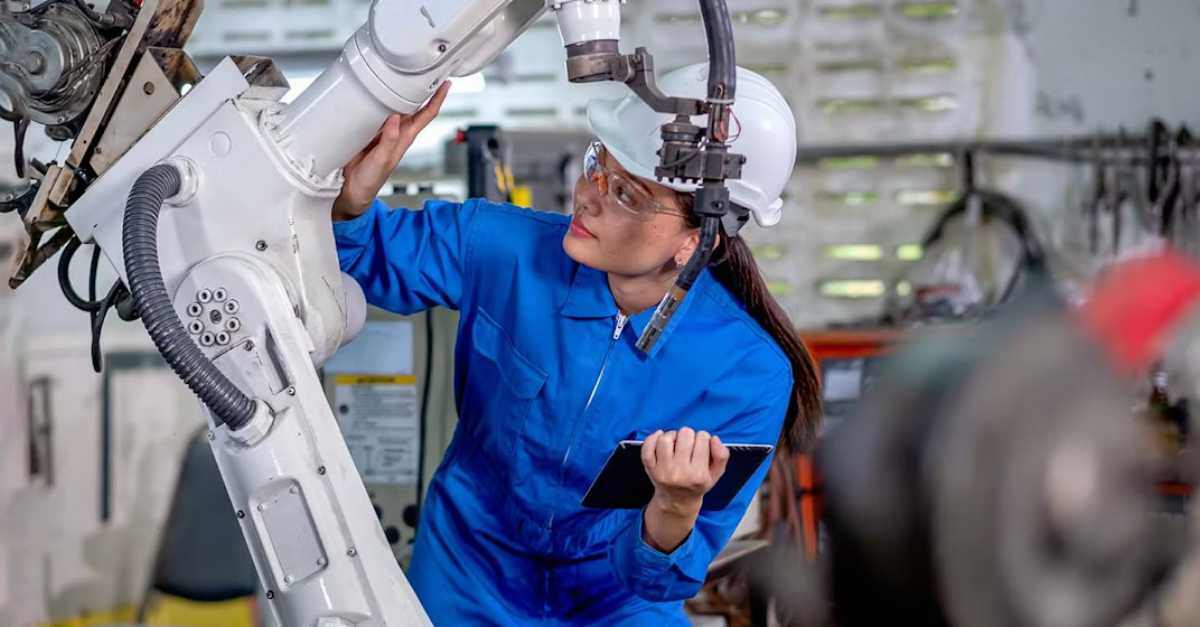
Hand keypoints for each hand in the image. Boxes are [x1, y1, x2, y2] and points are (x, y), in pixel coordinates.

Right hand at [332, 82, 450, 220]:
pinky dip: (377, 98)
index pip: (426, 115)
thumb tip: (395, 118)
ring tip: (403, 73)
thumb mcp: (382, 160)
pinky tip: (374, 89)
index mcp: (404, 138)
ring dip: (399, 91)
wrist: (352, 190)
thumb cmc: (370, 180)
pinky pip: (375, 110)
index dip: (437, 99)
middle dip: (422, 89)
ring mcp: (382, 130)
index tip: (446, 84)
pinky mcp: (367, 130)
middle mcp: (396, 132)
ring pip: (395, 106)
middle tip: (428, 70)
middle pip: (413, 106)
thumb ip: (389, 141)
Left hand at [640, 428, 729, 550]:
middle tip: (689, 446)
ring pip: (666, 438)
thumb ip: (721, 455)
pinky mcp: (650, 468)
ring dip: (672, 436)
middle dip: (689, 436)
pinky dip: (652, 438)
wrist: (677, 501)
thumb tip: (714, 438)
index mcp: (698, 475)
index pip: (703, 438)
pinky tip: (660, 439)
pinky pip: (647, 447)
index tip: (702, 447)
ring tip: (676, 444)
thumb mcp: (716, 474)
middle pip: (685, 434)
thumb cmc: (697, 484)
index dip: (703, 438)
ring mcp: (662, 471)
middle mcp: (679, 473)